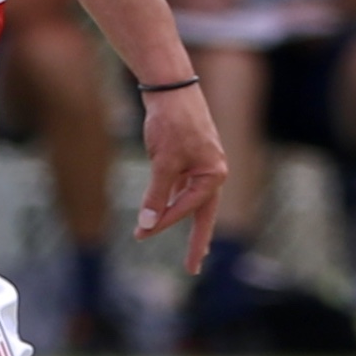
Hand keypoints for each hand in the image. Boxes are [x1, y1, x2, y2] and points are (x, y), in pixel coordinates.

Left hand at [130, 80, 228, 257]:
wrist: (170, 88)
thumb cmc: (172, 123)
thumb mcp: (163, 162)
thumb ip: (157, 195)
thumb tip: (148, 225)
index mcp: (214, 174)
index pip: (187, 208)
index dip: (164, 222)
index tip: (141, 234)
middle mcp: (213, 172)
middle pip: (203, 214)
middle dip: (197, 242)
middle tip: (194, 268)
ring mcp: (202, 165)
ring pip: (190, 200)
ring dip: (179, 219)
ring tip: (187, 248)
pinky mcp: (190, 158)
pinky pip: (183, 187)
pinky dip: (173, 200)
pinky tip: (165, 212)